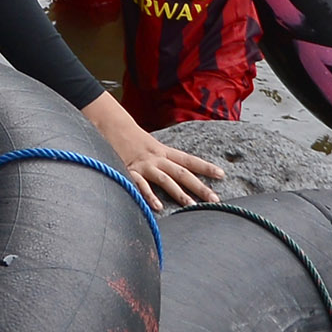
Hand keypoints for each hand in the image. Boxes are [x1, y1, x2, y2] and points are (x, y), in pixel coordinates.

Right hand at [100, 108, 225, 208]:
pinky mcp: (130, 170)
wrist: (109, 125)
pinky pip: (141, 185)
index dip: (206, 167)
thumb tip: (175, 173)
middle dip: (200, 186)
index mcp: (163, 151)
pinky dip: (149, 196)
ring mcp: (144, 165)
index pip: (189, 160)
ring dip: (180, 193)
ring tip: (192, 206)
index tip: (222, 175)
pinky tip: (157, 207)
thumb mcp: (150, 146)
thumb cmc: (130, 139)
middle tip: (215, 199)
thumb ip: (161, 159)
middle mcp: (157, 158)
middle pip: (182, 173)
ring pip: (166, 180)